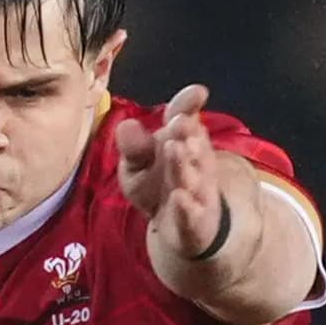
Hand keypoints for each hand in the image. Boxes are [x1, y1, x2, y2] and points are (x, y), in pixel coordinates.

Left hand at [112, 81, 230, 262]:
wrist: (179, 231)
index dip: (188, 104)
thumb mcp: (138, 165)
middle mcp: (195, 163)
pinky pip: (192, 215)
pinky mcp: (197, 223)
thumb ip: (133, 146)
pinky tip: (180, 198)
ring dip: (185, 164)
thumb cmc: (157, 187)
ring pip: (193, 177)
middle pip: (191, 145)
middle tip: (180, 121)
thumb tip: (126, 125)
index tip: (198, 93)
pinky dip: (187, 208)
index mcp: (181, 141)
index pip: (185, 117)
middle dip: (186, 132)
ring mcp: (199, 193)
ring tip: (176, 148)